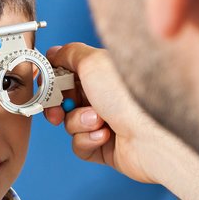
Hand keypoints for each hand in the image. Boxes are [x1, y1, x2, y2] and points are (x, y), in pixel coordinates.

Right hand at [45, 43, 165, 183]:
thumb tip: (54, 51)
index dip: (54, 81)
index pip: (68, 73)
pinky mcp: (106, 147)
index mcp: (103, 73)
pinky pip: (80, 145)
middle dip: (59, 105)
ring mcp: (106, 122)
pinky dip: (87, 140)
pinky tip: (104, 136)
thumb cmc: (131, 98)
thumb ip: (69, 54)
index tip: (46, 85)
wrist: (152, 136)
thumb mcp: (94, 62)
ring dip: (78, 122)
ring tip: (99, 120)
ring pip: (70, 123)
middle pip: (65, 100)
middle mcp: (106, 96)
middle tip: (58, 109)